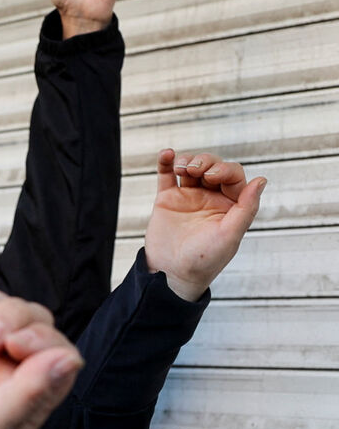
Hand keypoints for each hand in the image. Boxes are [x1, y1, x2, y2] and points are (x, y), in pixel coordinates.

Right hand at [144, 149, 265, 300]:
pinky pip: (167, 175)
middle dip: (205, 162)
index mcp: (230, 206)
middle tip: (196, 171)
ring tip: (182, 168)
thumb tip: (262, 180)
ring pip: (191, 167)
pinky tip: (167, 154)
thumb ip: (247, 207)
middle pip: (212, 166)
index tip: (212, 177)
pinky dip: (167, 162)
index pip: (233, 176)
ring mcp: (188, 197)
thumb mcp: (230, 235)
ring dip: (188, 160)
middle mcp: (211, 198)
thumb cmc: (204, 260)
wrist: (171, 273)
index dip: (224, 170)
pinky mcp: (167, 199)